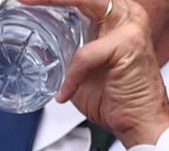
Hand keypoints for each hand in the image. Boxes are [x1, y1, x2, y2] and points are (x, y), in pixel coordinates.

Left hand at [23, 0, 168, 146]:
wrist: (139, 121)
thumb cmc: (116, 98)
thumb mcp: (82, 71)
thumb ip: (67, 53)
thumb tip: (37, 50)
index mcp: (117, 16)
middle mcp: (127, 14)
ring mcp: (130, 25)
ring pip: (85, 2)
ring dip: (54, 2)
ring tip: (29, 4)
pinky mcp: (127, 44)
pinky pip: (84, 55)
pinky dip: (71, 75)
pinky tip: (66, 92)